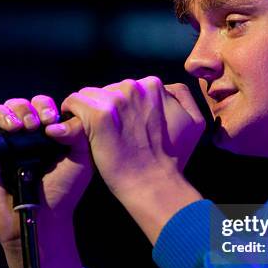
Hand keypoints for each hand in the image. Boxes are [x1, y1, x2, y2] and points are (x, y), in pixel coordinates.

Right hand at [0, 96, 91, 258]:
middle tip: (33, 126)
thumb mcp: (81, 160)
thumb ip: (78, 134)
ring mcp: (3, 144)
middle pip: (19, 105)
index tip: (50, 121)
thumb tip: (59, 120)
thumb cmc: (63, 191)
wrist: (42, 218)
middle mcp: (24, 136)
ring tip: (16, 128)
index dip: (44, 107)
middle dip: (26, 109)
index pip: (41, 107)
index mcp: (46, 134)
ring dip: (6, 113)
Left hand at [53, 77, 204, 201]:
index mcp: (155, 86)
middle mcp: (135, 87)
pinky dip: (71, 114)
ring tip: (95, 134)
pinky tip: (78, 129)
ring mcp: (116, 99)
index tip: (126, 124)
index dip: (124, 106)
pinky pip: (73, 103)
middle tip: (113, 133)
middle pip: (107, 89)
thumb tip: (164, 88)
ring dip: (88, 111)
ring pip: (88, 95)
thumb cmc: (172, 158)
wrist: (153, 182)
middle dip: (108, 107)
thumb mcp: (195, 122)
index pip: (128, 87)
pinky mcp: (98, 115)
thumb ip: (182, 96)